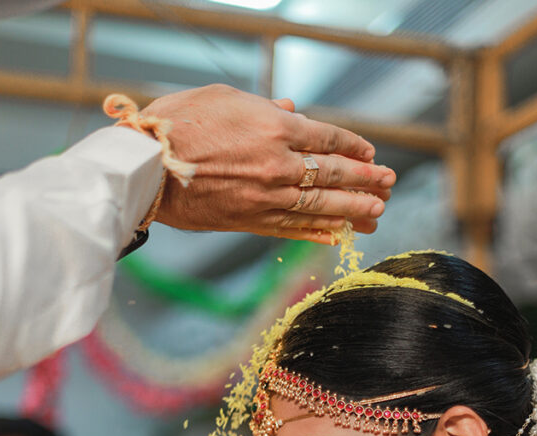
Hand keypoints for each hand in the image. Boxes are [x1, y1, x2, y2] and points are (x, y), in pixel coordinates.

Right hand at [140, 85, 395, 242]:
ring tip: (376, 213)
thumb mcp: (224, 98)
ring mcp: (267, 198)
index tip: (371, 155)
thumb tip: (291, 110)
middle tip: (389, 185)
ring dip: (353, 210)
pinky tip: (337, 236)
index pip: (328, 139)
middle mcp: (279, 166)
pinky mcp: (251, 221)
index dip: (353, 147)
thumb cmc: (179, 124)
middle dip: (366, 180)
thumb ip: (264, 108)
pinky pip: (293, 229)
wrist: (147, 169)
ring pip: (321, 207)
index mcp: (275, 129)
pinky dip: (317, 233)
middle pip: (334, 175)